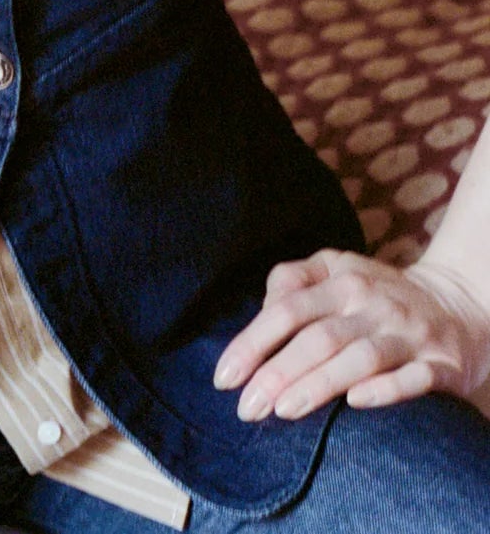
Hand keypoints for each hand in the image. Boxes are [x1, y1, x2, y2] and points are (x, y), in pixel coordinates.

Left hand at [214, 248, 489, 422]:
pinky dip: (385, 390)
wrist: (457, 303)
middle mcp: (372, 302)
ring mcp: (407, 332)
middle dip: (277, 372)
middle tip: (247, 409)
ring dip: (319, 384)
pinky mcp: (440, 364)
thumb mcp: (335, 271)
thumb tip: (260, 310)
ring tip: (284, 411)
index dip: (252, 343)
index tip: (224, 378)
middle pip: (318, 336)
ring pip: (360, 357)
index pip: (287, 309)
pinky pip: (413, 379)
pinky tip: (356, 404)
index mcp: (340, 278)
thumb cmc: (375, 294)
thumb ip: (294, 282)